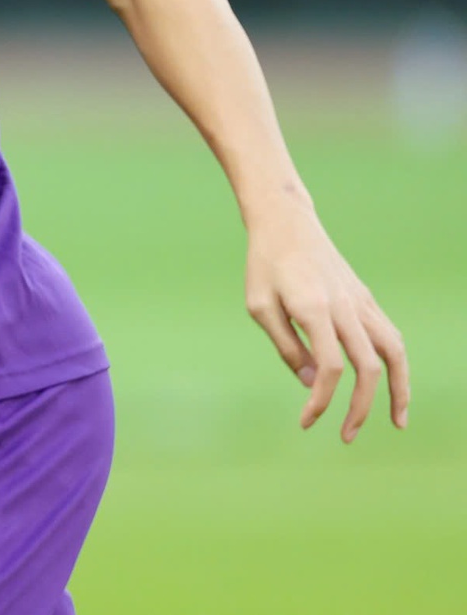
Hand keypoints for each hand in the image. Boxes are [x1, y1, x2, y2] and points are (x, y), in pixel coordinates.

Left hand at [244, 202, 408, 441]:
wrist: (286, 223)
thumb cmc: (265, 265)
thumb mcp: (260, 306)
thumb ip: (286, 346)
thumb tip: (311, 384)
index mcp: (314, 308)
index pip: (329, 367)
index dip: (321, 400)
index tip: (307, 421)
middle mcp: (345, 307)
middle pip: (368, 367)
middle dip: (361, 408)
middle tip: (346, 436)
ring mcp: (361, 302)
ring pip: (394, 352)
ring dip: (399, 389)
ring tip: (396, 421)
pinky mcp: (366, 299)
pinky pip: (390, 337)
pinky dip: (397, 364)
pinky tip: (392, 385)